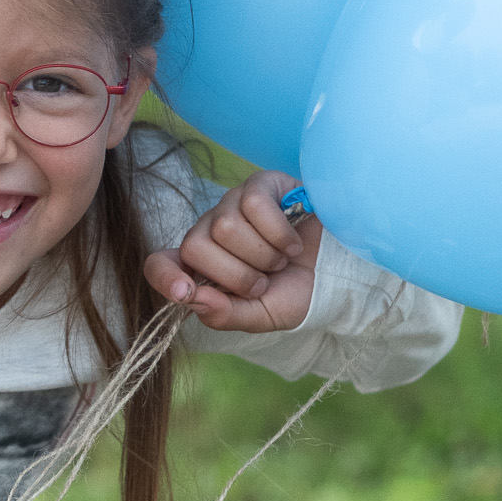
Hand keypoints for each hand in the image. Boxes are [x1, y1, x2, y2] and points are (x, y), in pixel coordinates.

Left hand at [144, 172, 320, 332]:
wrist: (341, 273)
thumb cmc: (297, 292)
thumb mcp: (260, 315)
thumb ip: (224, 314)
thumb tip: (191, 298)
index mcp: (203, 267)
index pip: (159, 264)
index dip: (164, 276)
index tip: (184, 292)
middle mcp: (210, 231)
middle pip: (195, 245)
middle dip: (236, 274)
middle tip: (264, 280)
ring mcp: (233, 204)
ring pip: (225, 225)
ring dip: (262, 254)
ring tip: (281, 259)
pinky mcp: (261, 185)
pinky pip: (253, 204)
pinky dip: (278, 232)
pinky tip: (292, 241)